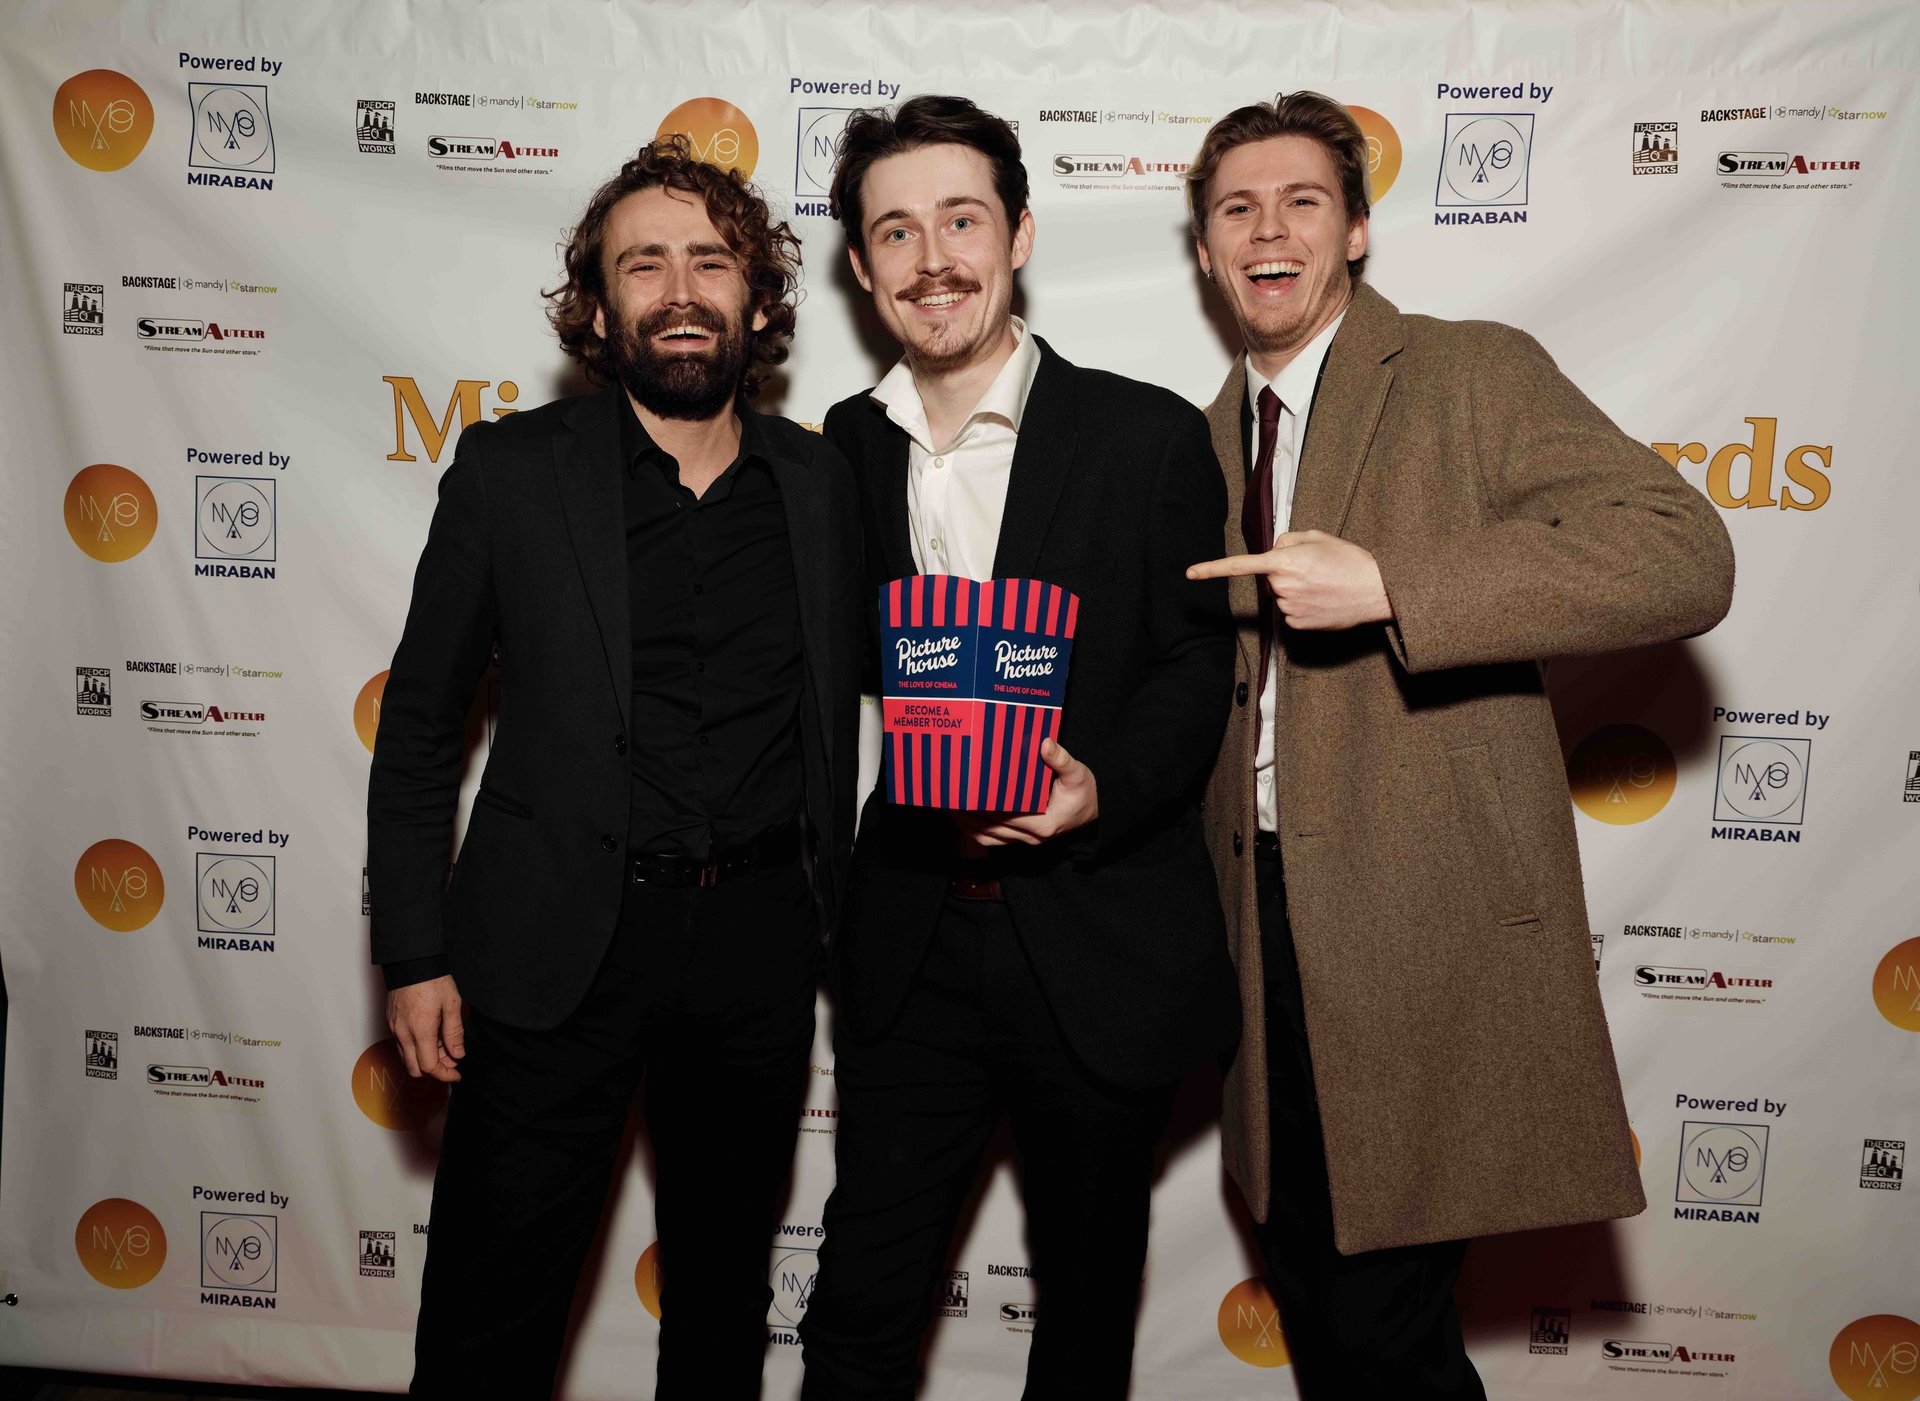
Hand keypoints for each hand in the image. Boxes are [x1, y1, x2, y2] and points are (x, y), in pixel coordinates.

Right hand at [386, 974, 465, 1082]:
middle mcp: (403, 1034)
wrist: (411, 961)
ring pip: (406, 1058)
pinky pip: (402, 1045)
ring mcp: (394, 1028)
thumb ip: (454, 1033)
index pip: (429, 1067)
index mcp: (420, 1031)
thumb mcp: (452, 1004)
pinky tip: (431, 1037)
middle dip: (434, 1070)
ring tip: (444, 1046)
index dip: (445, 1075)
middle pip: (414, 1069)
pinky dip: (416, 1049)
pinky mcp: (391, 1022)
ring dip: (424, 1060)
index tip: (457, 1074)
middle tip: (452, 1061)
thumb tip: (458, 1055)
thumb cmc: (433, 979)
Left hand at [953, 739, 1098, 846]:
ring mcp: (1025, 840)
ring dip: (966, 825)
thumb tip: (1045, 743)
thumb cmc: (1083, 793)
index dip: (982, 807)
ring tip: (950, 806)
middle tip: (950, 796)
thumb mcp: (1078, 774)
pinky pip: (992, 840)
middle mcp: (1032, 837)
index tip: (966, 792)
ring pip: (987, 838)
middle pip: (990, 829)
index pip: (1005, 816)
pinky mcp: (1021, 839)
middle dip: (967, 814)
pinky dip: (974, 831)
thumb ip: (1061, 760)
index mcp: (1044, 824)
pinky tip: (962, 817)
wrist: (1094, 812)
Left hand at [1186, 529, 1391, 630]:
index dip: (1212, 569)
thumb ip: (1287, 540)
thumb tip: (1274, 550)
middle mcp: (1282, 587)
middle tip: (1316, 569)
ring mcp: (1288, 608)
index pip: (1240, 566)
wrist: (1376, 592)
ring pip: (1281, 595)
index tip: (1190, 574)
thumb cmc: (1349, 561)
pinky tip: (1323, 600)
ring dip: (1296, 589)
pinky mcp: (1297, 625)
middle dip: (1285, 571)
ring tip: (1324, 584)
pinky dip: (1303, 606)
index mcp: (1284, 562)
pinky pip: (1290, 611)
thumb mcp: (1318, 537)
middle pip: (1270, 577)